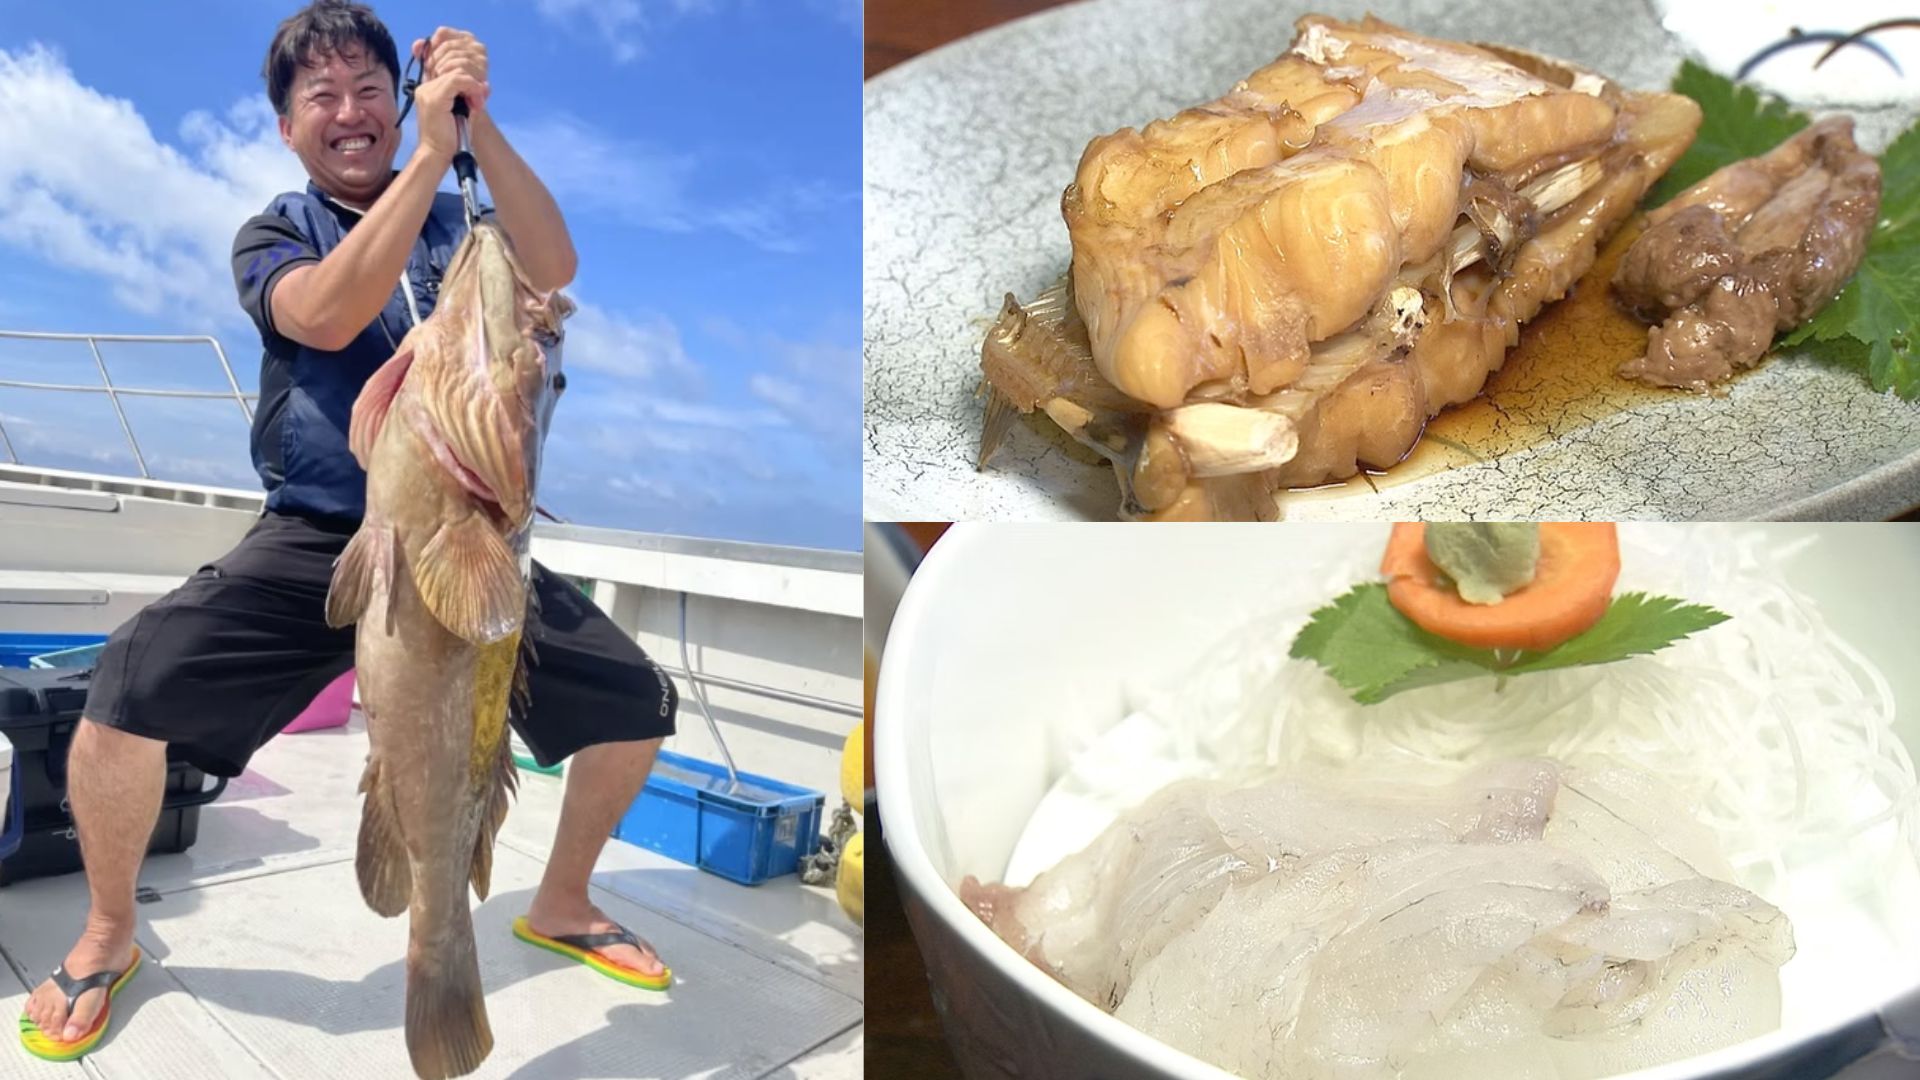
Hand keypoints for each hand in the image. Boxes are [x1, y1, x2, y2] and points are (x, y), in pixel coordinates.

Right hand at [410, 28, 489, 162]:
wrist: (437, 154)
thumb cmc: (450, 136)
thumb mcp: (462, 110)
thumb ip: (469, 94)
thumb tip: (484, 83)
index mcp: (428, 86)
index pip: (445, 61)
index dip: (465, 68)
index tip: (477, 87)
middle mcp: (425, 85)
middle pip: (452, 62)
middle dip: (472, 76)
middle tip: (480, 96)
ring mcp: (428, 91)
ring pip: (456, 70)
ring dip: (473, 84)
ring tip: (478, 102)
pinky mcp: (435, 98)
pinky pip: (457, 80)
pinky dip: (471, 88)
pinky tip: (476, 102)